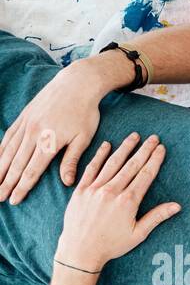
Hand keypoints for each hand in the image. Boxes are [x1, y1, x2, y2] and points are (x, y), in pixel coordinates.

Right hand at [0, 57, 117, 204]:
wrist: (76, 84)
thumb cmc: (85, 113)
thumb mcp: (83, 138)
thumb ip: (71, 160)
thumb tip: (67, 182)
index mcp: (48, 143)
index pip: (31, 171)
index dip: (21, 187)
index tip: (13, 200)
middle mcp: (32, 134)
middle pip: (16, 164)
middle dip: (6, 182)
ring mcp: (26, 124)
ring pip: (8, 150)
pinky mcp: (24, 116)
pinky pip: (8, 136)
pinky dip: (0, 149)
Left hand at [55, 134, 179, 272]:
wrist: (80, 249)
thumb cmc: (112, 245)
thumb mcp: (138, 234)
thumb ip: (157, 217)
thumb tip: (176, 206)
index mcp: (128, 202)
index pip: (145, 175)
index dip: (155, 160)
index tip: (161, 149)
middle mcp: (112, 191)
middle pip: (132, 165)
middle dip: (144, 150)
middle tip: (154, 138)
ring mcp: (95, 188)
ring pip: (113, 163)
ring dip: (125, 148)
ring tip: (134, 136)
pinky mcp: (82, 189)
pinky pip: (92, 168)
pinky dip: (100, 155)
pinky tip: (107, 145)